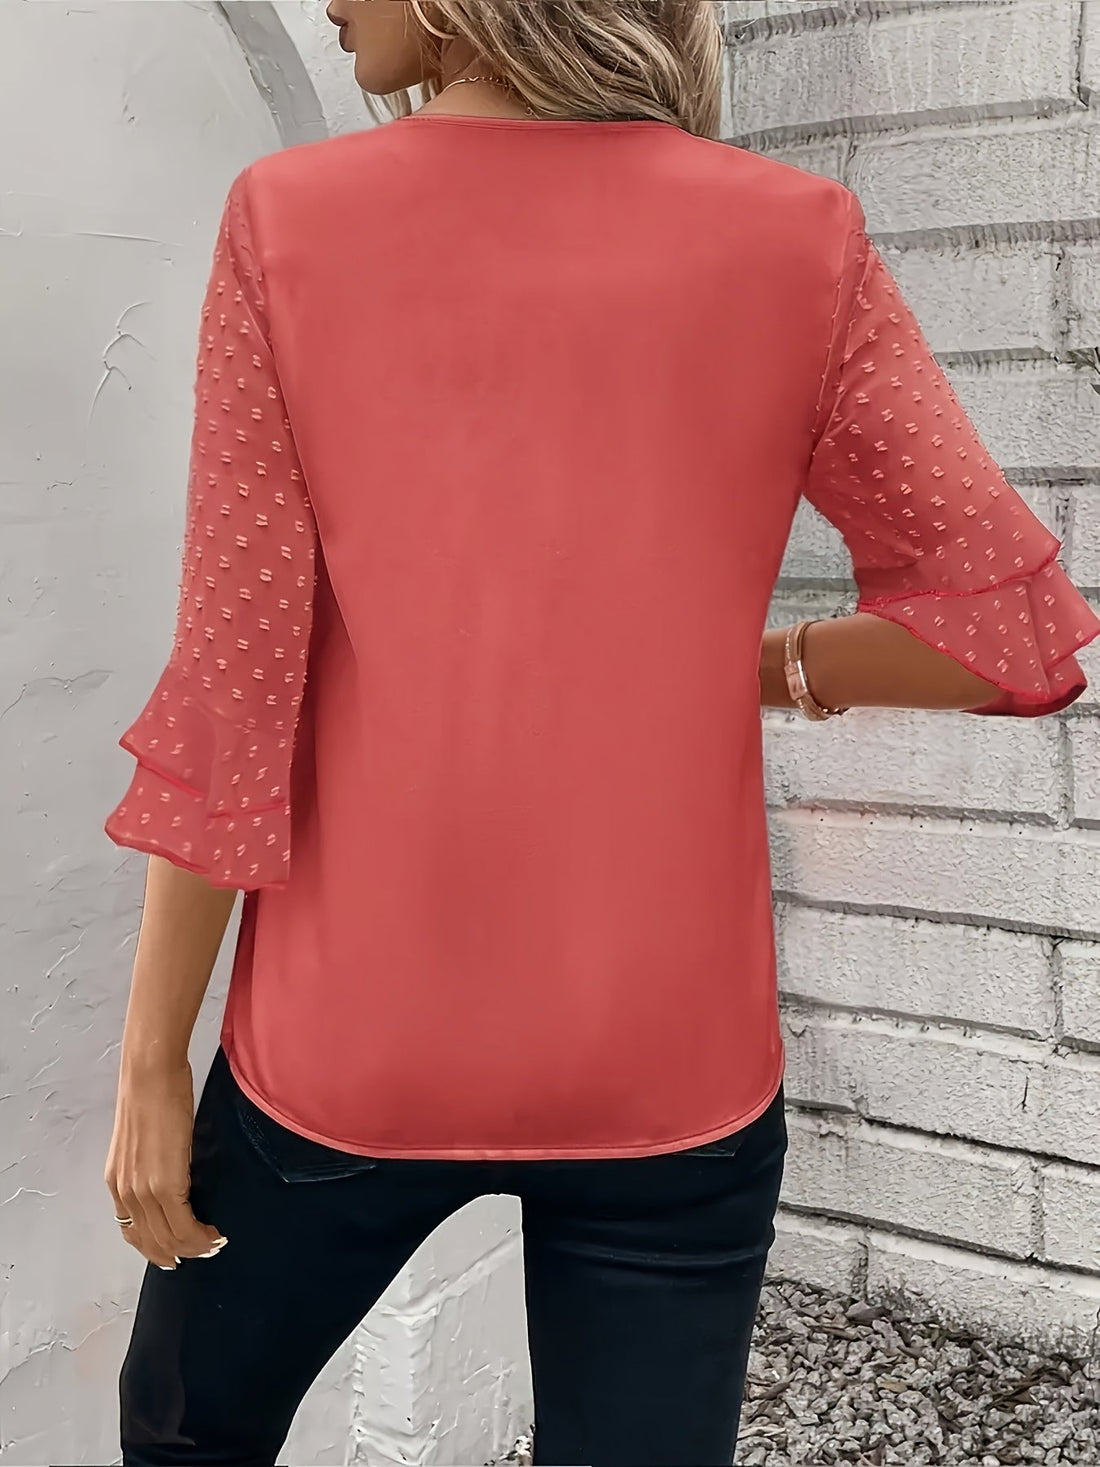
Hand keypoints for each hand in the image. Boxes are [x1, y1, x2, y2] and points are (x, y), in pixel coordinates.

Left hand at [105, 1058, 225, 1268]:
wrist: (150, 1077)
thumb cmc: (151, 1098)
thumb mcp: (141, 1144)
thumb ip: (148, 1169)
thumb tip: (170, 1183)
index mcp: (117, 1185)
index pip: (135, 1233)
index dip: (157, 1249)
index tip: (178, 1252)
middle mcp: (126, 1194)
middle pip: (153, 1242)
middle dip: (180, 1253)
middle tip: (204, 1251)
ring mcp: (143, 1191)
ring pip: (169, 1238)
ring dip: (194, 1247)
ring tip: (213, 1244)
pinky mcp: (165, 1184)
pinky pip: (183, 1224)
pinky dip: (200, 1236)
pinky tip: (213, 1234)